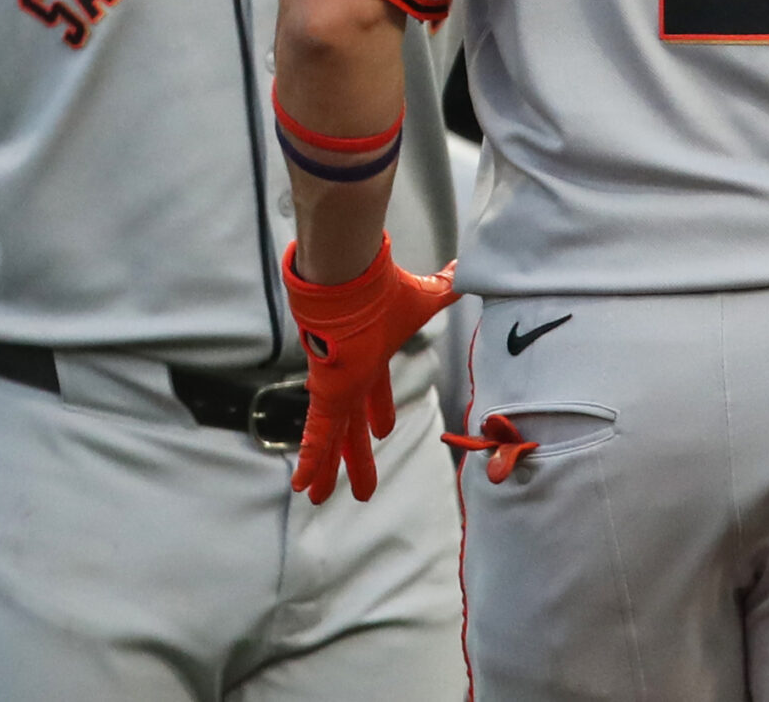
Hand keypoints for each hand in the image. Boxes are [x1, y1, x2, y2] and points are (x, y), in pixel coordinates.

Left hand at [282, 237, 457, 503]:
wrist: (354, 278)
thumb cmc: (387, 289)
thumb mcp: (427, 296)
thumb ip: (446, 287)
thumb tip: (467, 269)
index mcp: (373, 358)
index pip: (375, 392)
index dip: (379, 411)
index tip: (381, 430)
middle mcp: (353, 377)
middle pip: (352, 426)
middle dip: (355, 456)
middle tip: (359, 485)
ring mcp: (338, 387)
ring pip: (331, 438)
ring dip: (327, 468)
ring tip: (316, 498)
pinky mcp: (327, 393)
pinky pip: (317, 434)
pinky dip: (311, 458)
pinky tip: (301, 483)